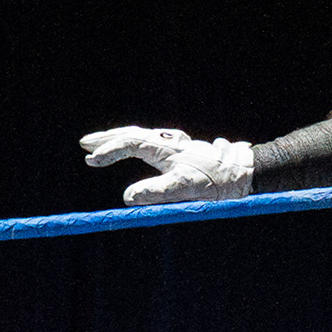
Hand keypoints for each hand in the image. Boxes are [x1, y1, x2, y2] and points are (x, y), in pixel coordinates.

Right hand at [80, 126, 252, 205]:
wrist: (246, 172)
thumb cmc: (218, 183)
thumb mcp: (185, 190)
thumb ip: (156, 193)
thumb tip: (127, 197)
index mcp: (166, 150)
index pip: (130, 144)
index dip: (109, 151)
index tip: (90, 161)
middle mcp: (171, 144)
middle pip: (133, 134)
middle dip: (108, 139)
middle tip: (85, 144)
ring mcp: (179, 147)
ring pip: (145, 136)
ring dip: (123, 139)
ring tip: (106, 145)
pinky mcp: (187, 152)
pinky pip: (156, 142)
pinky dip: (140, 143)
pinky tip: (144, 149)